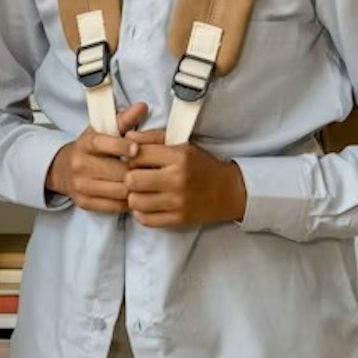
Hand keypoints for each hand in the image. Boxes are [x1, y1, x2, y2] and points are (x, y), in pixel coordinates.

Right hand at [47, 102, 159, 211]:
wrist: (63, 169)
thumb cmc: (90, 149)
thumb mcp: (103, 130)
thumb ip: (124, 119)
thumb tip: (142, 106)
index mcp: (86, 143)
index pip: (103, 144)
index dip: (121, 147)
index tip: (137, 148)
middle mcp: (80, 164)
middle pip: (117, 172)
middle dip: (136, 171)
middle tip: (152, 170)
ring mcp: (81, 185)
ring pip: (118, 191)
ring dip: (135, 188)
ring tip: (146, 183)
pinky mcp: (84, 202)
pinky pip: (114, 206)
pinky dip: (128, 202)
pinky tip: (134, 194)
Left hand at [126, 141, 246, 227]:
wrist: (229, 191)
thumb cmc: (202, 166)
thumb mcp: (183, 146)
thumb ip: (154, 139)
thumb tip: (127, 137)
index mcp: (179, 157)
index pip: (138, 155)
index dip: (132, 157)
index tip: (136, 161)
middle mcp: (177, 179)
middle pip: (132, 179)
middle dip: (130, 178)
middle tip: (137, 178)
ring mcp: (178, 202)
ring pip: (135, 201)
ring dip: (134, 196)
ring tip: (142, 192)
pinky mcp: (179, 219)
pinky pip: (146, 220)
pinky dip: (141, 213)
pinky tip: (147, 205)